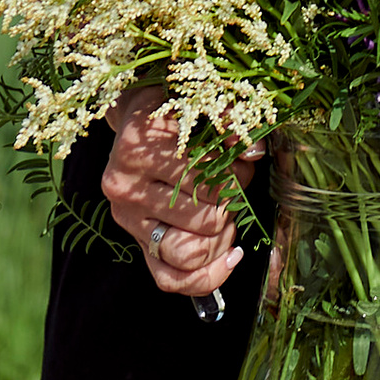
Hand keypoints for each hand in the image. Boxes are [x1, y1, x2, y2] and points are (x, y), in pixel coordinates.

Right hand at [100, 84, 247, 302]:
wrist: (134, 122)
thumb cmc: (173, 111)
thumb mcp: (195, 101)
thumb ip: (226, 118)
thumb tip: (254, 151)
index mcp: (138, 146)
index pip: (208, 176)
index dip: (239, 171)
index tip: (240, 158)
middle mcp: (125, 186)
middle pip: (206, 216)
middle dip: (234, 203)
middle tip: (234, 184)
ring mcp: (127, 219)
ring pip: (193, 250)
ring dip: (223, 236)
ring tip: (227, 213)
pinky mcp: (133, 242)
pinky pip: (171, 278)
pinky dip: (208, 276)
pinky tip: (231, 256)